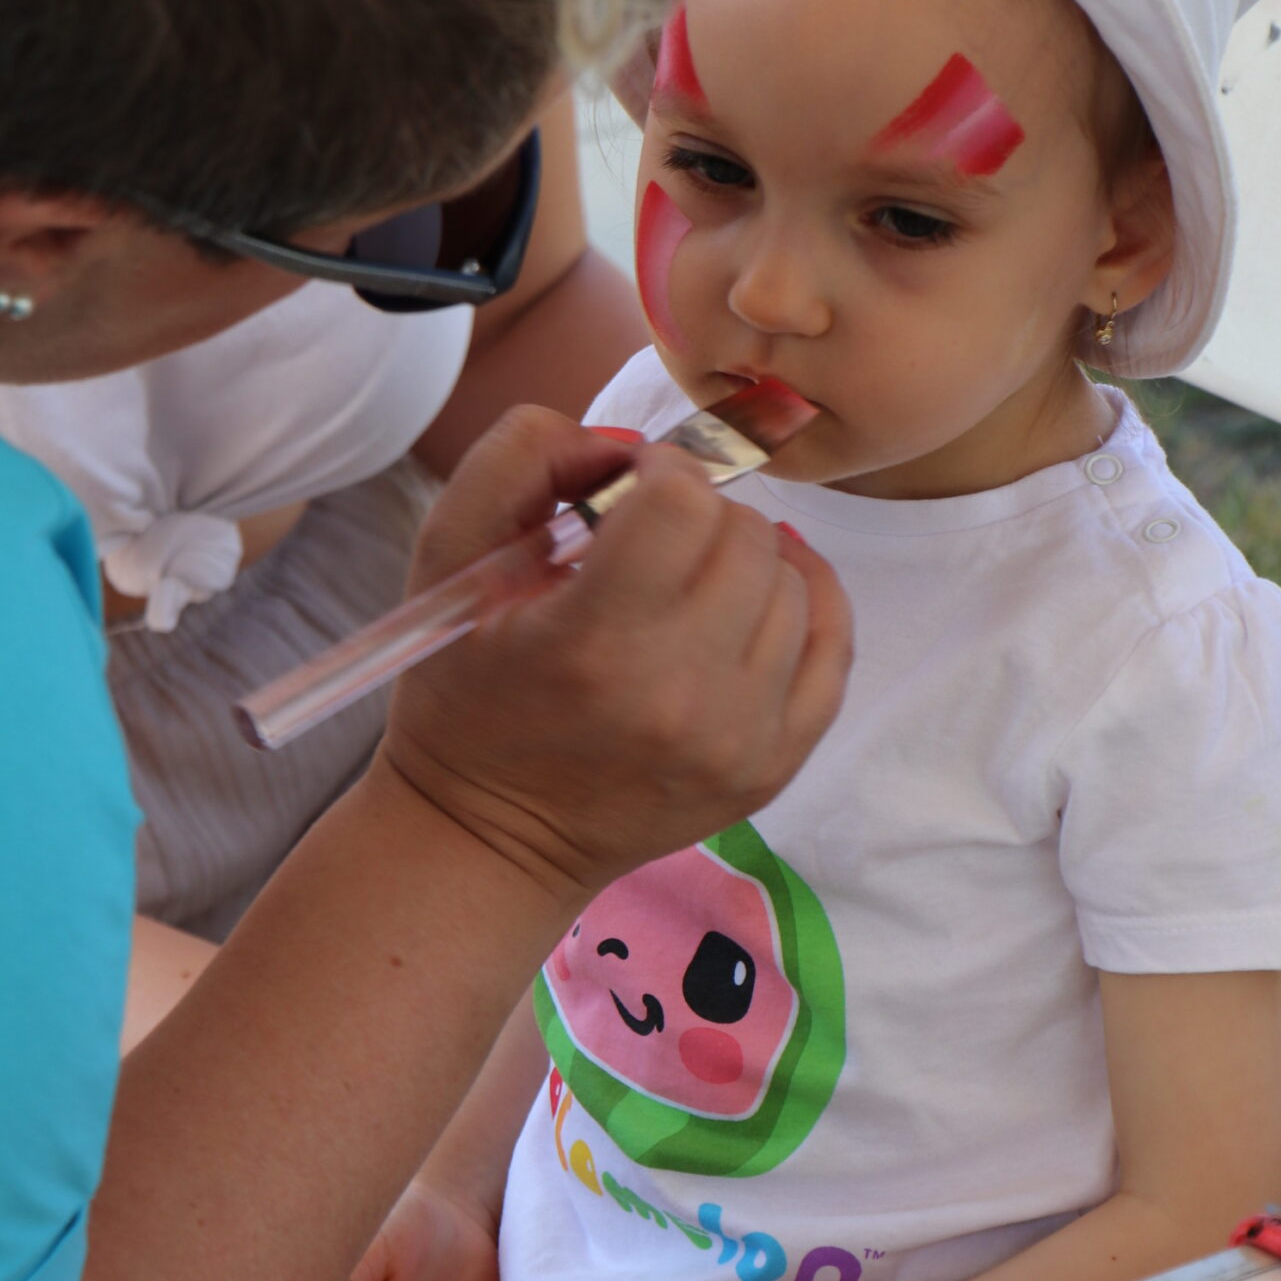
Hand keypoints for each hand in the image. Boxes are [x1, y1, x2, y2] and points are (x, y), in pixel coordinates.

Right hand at [385, 407, 852, 899]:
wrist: (491, 838)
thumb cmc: (462, 692)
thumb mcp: (448, 556)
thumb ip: (521, 458)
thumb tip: (624, 442)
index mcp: (595, 642)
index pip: (682, 500)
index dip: (654, 472)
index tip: (624, 493)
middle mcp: (680, 695)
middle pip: (743, 535)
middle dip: (698, 514)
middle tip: (650, 541)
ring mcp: (738, 738)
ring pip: (791, 582)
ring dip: (743, 560)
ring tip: (686, 581)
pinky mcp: (771, 766)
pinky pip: (832, 646)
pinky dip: (806, 601)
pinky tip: (762, 592)